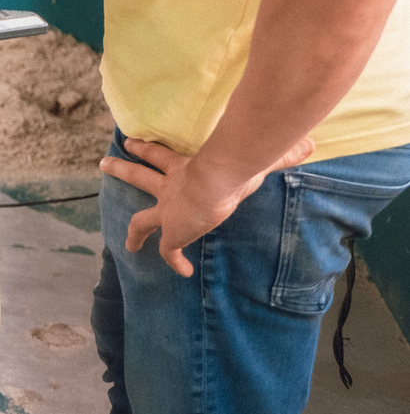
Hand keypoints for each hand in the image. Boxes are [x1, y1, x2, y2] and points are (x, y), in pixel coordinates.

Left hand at [101, 135, 315, 275]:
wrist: (218, 179)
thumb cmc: (234, 163)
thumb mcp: (255, 156)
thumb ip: (280, 153)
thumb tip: (310, 144)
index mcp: (185, 167)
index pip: (161, 154)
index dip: (148, 149)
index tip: (132, 142)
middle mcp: (171, 187)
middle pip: (139, 176)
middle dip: (123, 169)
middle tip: (104, 163)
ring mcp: (169, 210)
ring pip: (141, 219)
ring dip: (134, 231)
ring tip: (128, 244)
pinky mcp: (173, 231)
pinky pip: (169, 251)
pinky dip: (174, 261)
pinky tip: (182, 271)